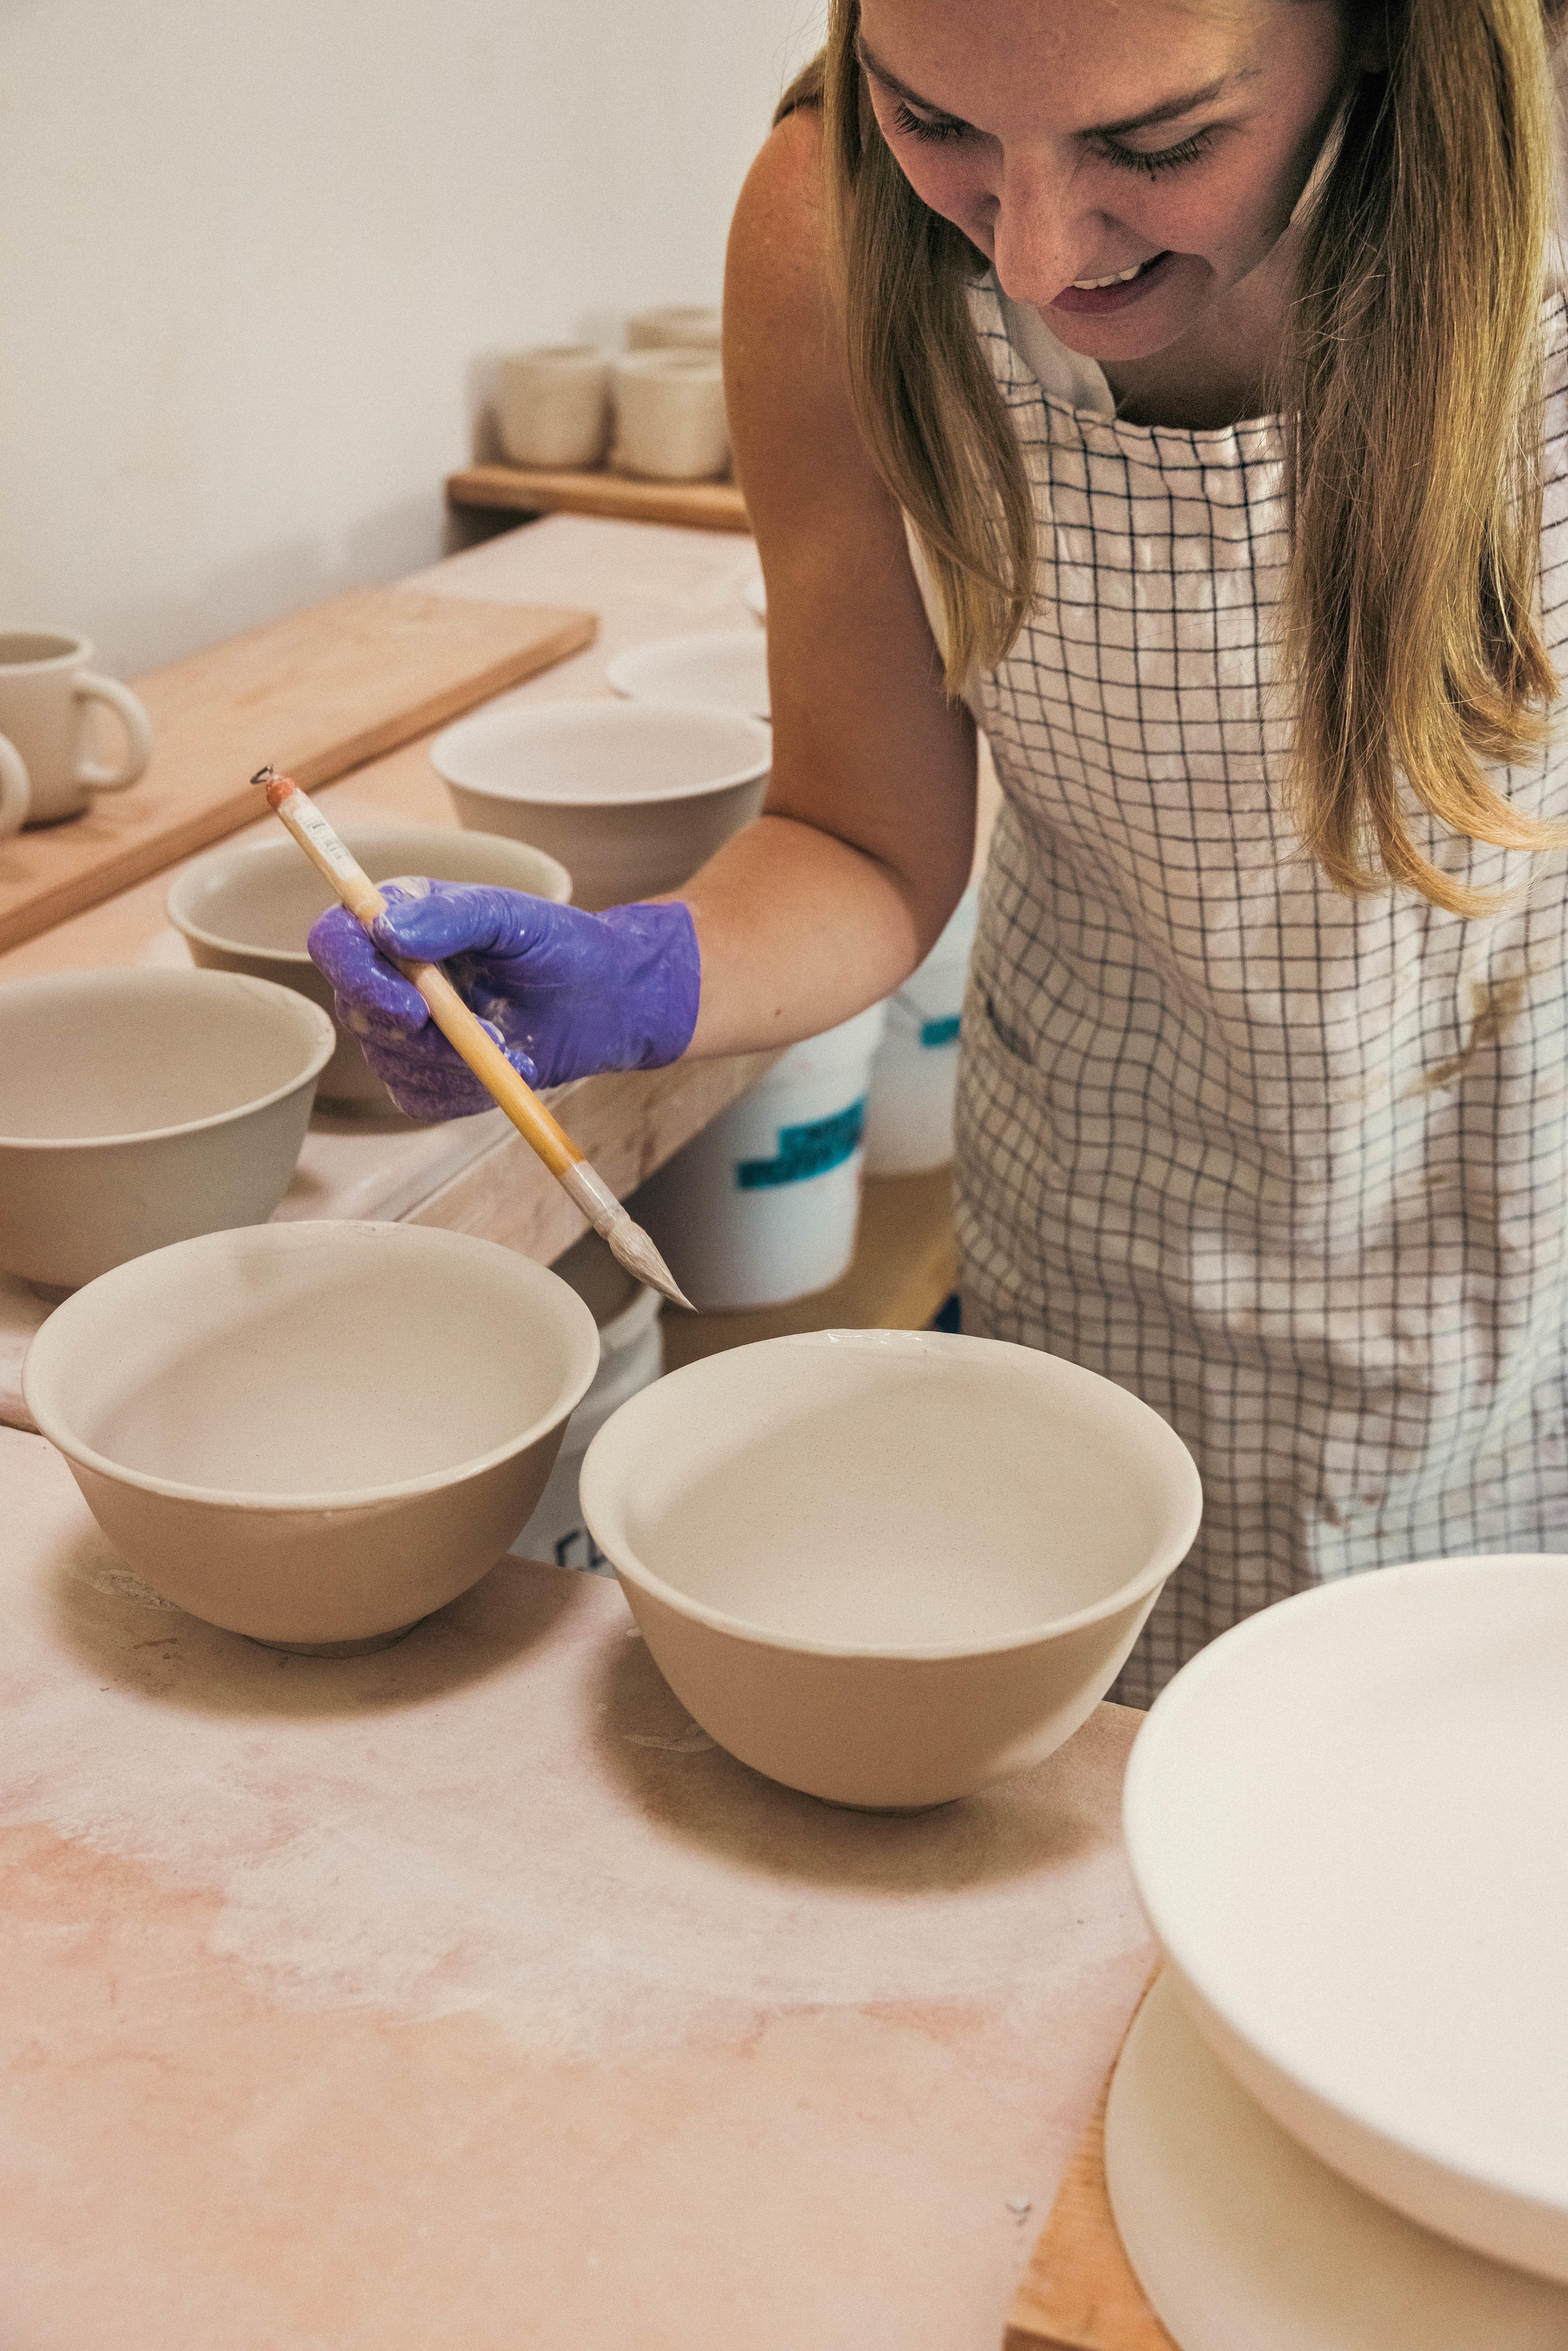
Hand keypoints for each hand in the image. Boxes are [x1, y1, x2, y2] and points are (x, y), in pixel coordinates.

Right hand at [308, 880, 700, 1120]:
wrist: (607, 1004)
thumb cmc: (563, 949)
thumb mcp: (513, 918)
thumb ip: (451, 917)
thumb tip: (387, 929)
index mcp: (402, 922)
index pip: (334, 941)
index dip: (355, 974)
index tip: (410, 1004)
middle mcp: (392, 974)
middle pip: (355, 1010)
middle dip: (420, 1033)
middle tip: (482, 1034)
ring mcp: (406, 1029)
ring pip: (387, 1062)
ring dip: (452, 1065)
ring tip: (509, 1048)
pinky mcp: (428, 1076)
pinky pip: (417, 1098)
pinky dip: (462, 1093)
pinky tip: (503, 1072)